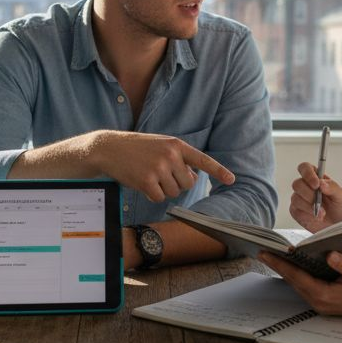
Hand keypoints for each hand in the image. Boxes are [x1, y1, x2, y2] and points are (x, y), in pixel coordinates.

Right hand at [91, 131, 234, 202]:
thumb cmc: (137, 148)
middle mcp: (171, 156)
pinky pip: (159, 198)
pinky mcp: (147, 181)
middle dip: (177, 184)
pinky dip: (151, 195)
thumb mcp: (161, 146)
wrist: (109, 148)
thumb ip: (180, 160)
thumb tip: (195, 179)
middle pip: (187, 184)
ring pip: (174, 192)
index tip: (232, 180)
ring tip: (149, 175)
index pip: (202, 160)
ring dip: (163, 189)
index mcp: (177, 145)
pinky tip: (142, 183)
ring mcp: (159, 168)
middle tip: (160, 174)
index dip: (218, 171)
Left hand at [257, 250, 341, 316]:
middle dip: (278, 266)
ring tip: (273, 257)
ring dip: (286, 272)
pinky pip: (305, 288)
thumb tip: (330, 254)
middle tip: (263, 251)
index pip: (297, 277)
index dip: (280, 264)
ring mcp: (321, 304)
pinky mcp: (324, 303)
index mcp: (325, 295)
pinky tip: (292, 267)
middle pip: (293, 281)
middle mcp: (319, 302)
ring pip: (298, 285)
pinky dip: (297, 277)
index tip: (266, 253)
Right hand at [289, 161, 341, 230]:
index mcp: (316, 178)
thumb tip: (322, 183)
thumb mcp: (341, 196)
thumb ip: (332, 187)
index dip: (308, 174)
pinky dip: (307, 214)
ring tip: (322, 213)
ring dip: (310, 206)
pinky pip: (296, 210)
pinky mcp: (296, 211)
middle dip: (309, 194)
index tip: (316, 184)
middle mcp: (305, 187)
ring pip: (296, 198)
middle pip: (297, 184)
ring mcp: (299, 199)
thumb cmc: (340, 208)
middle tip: (320, 201)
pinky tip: (316, 217)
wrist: (339, 225)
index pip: (305, 168)